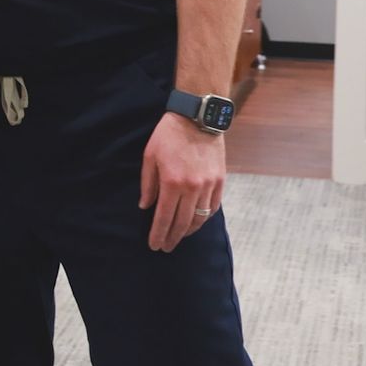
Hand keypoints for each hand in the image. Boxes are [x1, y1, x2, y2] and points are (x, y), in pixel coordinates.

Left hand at [139, 112, 224, 252]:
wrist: (197, 118)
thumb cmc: (169, 135)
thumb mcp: (150, 156)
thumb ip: (148, 184)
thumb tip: (145, 206)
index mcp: (172, 182)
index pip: (164, 217)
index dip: (158, 234)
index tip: (154, 245)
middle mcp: (192, 188)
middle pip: (182, 223)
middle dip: (172, 238)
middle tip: (166, 247)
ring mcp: (208, 185)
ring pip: (200, 218)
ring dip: (189, 231)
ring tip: (179, 237)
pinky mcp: (220, 180)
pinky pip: (213, 207)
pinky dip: (205, 218)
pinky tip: (197, 222)